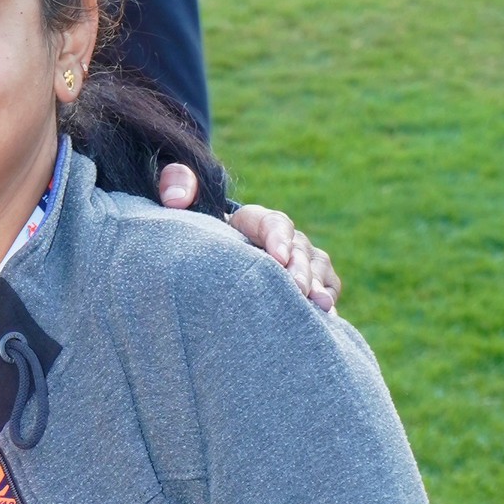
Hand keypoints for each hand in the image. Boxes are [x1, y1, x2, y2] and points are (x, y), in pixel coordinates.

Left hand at [157, 165, 339, 312]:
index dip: (277, 236)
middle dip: (300, 268)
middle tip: (297, 288)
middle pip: (299, 247)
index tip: (277, 256)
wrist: (205, 267)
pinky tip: (326, 319)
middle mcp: (281, 239)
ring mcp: (297, 261)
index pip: (271, 221)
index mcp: (252, 221)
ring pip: (317, 267)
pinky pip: (327, 288)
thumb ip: (177, 184)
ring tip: (318, 304)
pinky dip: (328, 301)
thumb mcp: (183, 207)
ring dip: (318, 285)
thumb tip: (175, 197)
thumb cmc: (194, 236)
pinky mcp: (308, 283)